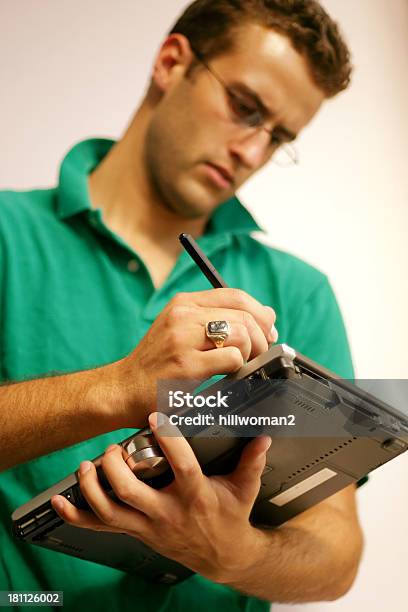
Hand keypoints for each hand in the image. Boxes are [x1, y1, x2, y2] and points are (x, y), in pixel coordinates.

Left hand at [51, 413, 270, 582]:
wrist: (223, 557)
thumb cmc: (231, 518)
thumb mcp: (245, 488)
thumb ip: (252, 460)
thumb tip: (263, 435)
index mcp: (195, 496)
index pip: (181, 467)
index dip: (168, 441)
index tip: (156, 418)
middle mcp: (168, 513)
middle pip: (133, 493)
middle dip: (117, 468)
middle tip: (114, 448)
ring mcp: (150, 527)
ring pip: (112, 512)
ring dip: (94, 489)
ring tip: (87, 466)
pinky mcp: (138, 534)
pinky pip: (102, 528)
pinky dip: (78, 515)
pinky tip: (62, 501)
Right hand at [113, 288, 277, 425]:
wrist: (123, 390)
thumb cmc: (156, 364)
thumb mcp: (180, 329)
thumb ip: (217, 320)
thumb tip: (267, 317)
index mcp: (184, 303)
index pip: (236, 295)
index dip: (259, 314)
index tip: (267, 331)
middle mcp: (183, 315)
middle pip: (244, 315)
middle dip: (262, 338)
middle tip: (258, 356)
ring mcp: (183, 338)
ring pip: (242, 334)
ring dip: (250, 354)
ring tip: (240, 367)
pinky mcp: (186, 364)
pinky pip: (232, 359)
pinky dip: (238, 370)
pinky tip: (227, 378)